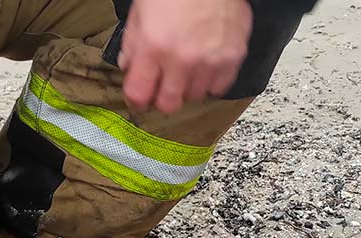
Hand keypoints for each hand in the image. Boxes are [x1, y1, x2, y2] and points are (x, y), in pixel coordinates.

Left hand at [118, 0, 252, 114]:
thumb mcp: (143, 8)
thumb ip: (133, 42)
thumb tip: (129, 66)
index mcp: (153, 45)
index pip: (138, 94)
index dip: (135, 99)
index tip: (138, 98)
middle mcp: (181, 60)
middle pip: (168, 105)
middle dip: (163, 97)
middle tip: (164, 85)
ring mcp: (209, 62)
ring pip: (194, 97)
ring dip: (188, 87)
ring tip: (188, 66)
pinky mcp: (232, 59)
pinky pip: (218, 88)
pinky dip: (210, 81)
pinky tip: (206, 64)